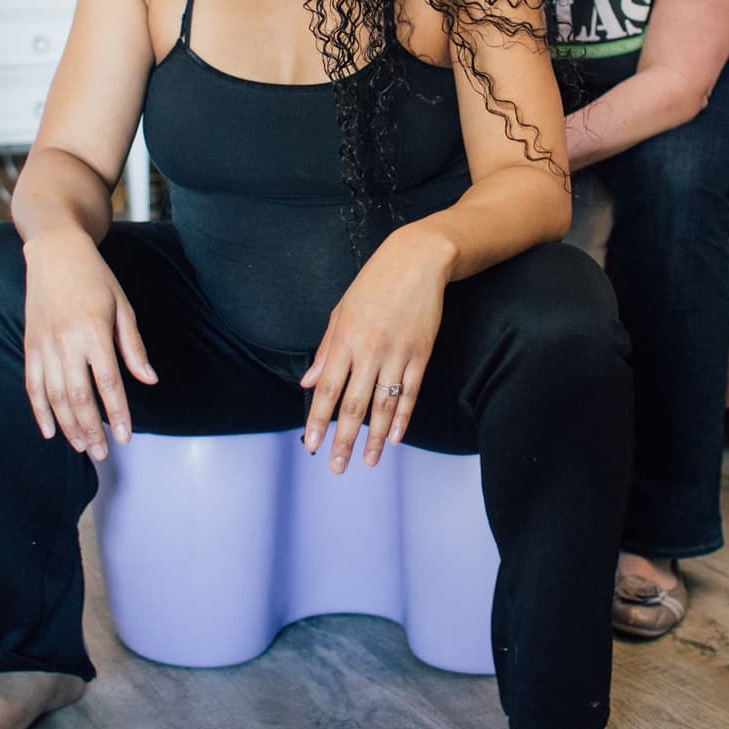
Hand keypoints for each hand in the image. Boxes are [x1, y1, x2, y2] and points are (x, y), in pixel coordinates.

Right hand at [21, 229, 157, 460]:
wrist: (54, 252)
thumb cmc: (95, 277)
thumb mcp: (123, 305)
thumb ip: (133, 346)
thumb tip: (149, 380)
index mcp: (94, 331)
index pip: (109, 384)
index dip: (118, 414)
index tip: (125, 437)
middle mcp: (66, 342)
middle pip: (79, 397)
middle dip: (92, 429)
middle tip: (103, 453)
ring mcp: (44, 345)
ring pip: (55, 397)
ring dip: (69, 426)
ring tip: (83, 447)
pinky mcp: (30, 345)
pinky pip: (33, 385)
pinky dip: (40, 411)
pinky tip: (50, 430)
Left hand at [301, 225, 453, 472]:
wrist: (418, 261)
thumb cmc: (375, 283)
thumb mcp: (341, 311)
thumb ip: (325, 349)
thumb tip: (308, 383)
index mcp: (345, 339)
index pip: (327, 389)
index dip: (317, 420)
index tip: (310, 444)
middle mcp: (369, 351)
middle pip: (353, 405)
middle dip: (343, 440)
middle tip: (336, 467)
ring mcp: (397, 354)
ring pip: (382, 405)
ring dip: (373, 438)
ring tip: (366, 462)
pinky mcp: (421, 354)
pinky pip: (409, 393)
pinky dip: (402, 418)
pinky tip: (393, 438)